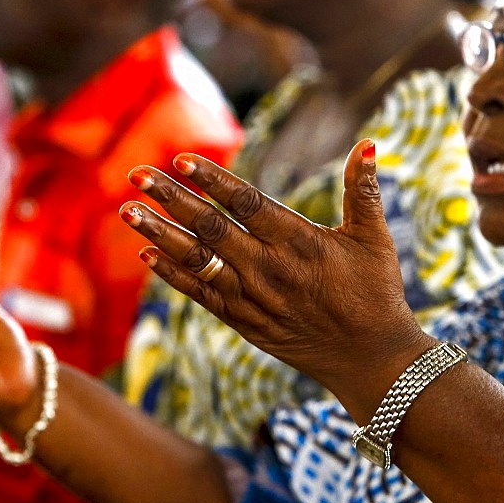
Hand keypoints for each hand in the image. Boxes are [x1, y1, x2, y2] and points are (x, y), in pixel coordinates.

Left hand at [119, 139, 433, 420]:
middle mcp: (269, 269)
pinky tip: (148, 255)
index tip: (181, 159)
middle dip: (170, 199)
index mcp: (298, 242)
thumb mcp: (374, 239)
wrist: (371, 361)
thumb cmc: (376, 294)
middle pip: (210, 228)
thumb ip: (363, 190)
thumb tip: (368, 142)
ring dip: (160, 235)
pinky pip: (201, 295)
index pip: (246, 203)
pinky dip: (173, 275)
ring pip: (198, 261)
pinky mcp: (245, 323)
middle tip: (136, 175)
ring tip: (128, 211)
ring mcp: (253, 298)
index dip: (212, 180)